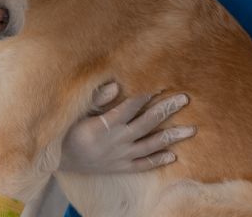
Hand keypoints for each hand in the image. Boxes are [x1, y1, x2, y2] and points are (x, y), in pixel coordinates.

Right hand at [58, 82, 195, 173]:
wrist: (60, 161)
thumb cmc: (66, 131)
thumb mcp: (75, 112)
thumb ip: (95, 99)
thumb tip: (114, 86)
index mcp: (104, 125)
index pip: (130, 107)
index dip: (146, 95)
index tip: (161, 84)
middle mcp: (117, 141)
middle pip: (147, 123)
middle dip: (166, 109)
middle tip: (184, 99)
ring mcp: (121, 156)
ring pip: (151, 145)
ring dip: (172, 137)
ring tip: (191, 130)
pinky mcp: (121, 167)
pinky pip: (143, 165)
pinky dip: (158, 160)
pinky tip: (173, 155)